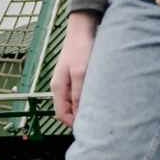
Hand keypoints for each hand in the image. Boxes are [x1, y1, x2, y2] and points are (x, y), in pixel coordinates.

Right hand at [51, 12, 97, 126]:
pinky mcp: (76, 78)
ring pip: (74, 103)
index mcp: (58, 88)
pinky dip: (87, 100)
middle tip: (98, 124)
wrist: (83, 30)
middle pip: (67, 111)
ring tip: (101, 114)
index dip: (74, 124)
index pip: (62, 115)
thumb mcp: (81, 73)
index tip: (89, 129)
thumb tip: (78, 115)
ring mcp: (68, 83)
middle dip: (80, 119)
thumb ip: (78, 94)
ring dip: (85, 109)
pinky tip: (100, 100)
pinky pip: (80, 95)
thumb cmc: (82, 50)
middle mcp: (61, 87)